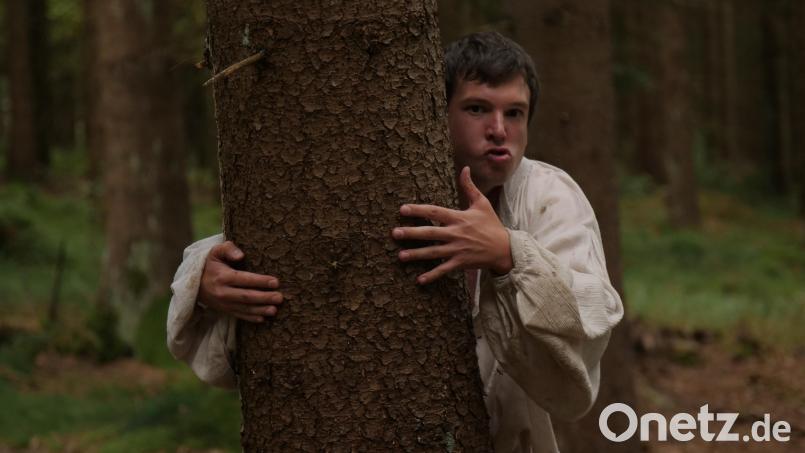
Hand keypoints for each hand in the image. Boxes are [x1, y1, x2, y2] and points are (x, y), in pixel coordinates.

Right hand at [198, 241, 283, 321]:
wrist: (195, 284)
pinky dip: (251, 318)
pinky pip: (239, 315)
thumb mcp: (215, 252)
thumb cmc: (211, 264)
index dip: (260, 281)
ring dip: (260, 310)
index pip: (244, 279)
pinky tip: (263, 318)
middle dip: (264, 297)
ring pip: (244, 308)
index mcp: (222, 277)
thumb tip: (241, 255)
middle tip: (280, 297)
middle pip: (246, 296)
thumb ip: (228, 249)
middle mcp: (223, 292)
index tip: (275, 282)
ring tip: (274, 310)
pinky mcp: (225, 310)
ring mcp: (224, 303)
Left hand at [392, 166, 512, 283]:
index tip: (402, 209)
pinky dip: (432, 275)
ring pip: (434, 252)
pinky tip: (419, 281)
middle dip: (412, 233)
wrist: (505, 248)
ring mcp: (458, 249)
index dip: (418, 210)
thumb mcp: (481, 203)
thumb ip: (469, 187)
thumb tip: (464, 168)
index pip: (435, 212)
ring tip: (400, 256)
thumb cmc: (491, 224)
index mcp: (459, 218)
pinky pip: (444, 270)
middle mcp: (456, 233)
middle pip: (430, 233)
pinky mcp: (461, 263)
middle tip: (394, 233)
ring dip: (417, 255)